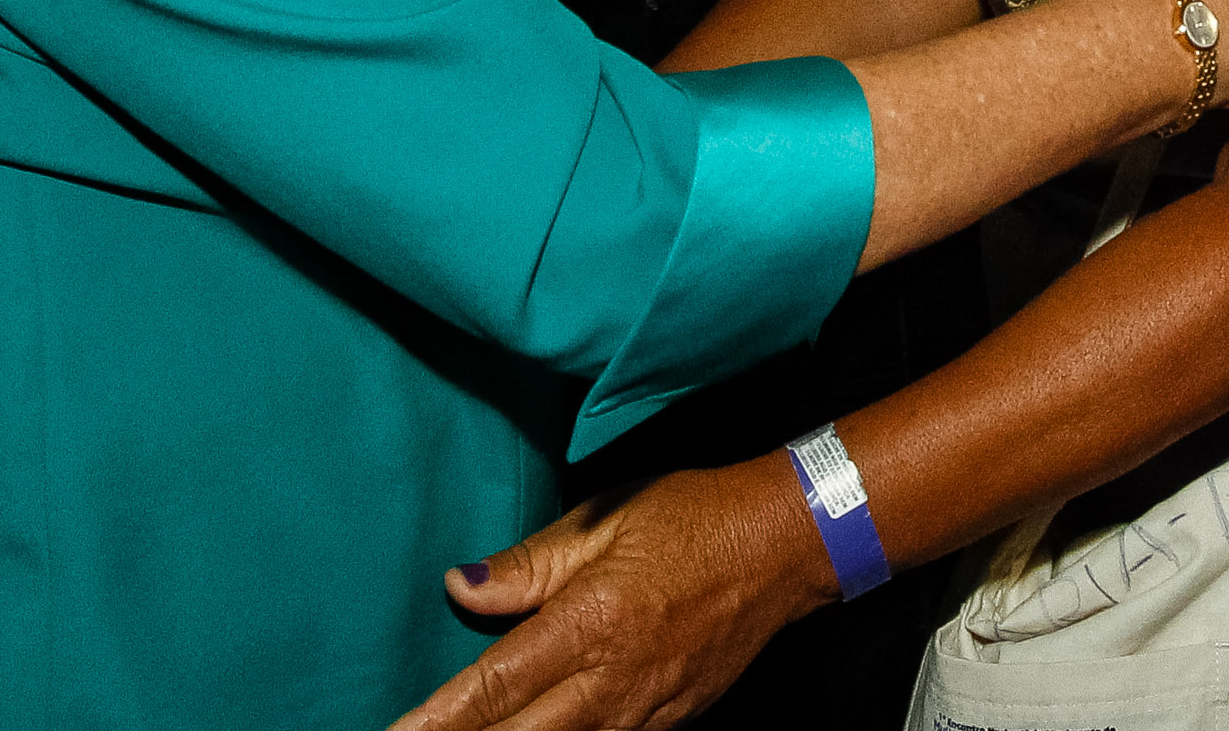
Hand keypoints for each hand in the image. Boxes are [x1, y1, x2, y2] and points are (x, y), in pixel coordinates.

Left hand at [389, 457, 827, 730]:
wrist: (788, 543)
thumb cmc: (696, 517)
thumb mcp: (608, 519)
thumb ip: (531, 563)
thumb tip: (460, 586)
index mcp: (592, 620)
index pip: (496, 683)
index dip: (440, 718)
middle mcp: (616, 677)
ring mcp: (647, 707)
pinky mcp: (672, 718)